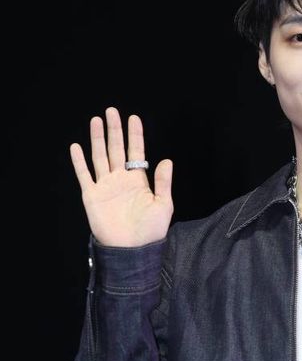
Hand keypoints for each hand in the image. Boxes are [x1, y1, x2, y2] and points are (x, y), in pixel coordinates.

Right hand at [70, 106, 172, 246]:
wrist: (132, 250)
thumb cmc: (150, 231)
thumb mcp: (163, 205)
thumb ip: (163, 182)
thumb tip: (167, 160)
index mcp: (138, 180)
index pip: (135, 152)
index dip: (135, 135)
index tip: (134, 117)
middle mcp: (120, 180)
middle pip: (116, 149)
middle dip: (114, 130)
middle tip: (112, 110)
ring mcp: (105, 186)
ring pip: (100, 157)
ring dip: (98, 139)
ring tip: (96, 120)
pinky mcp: (92, 196)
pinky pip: (84, 175)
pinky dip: (79, 161)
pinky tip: (76, 146)